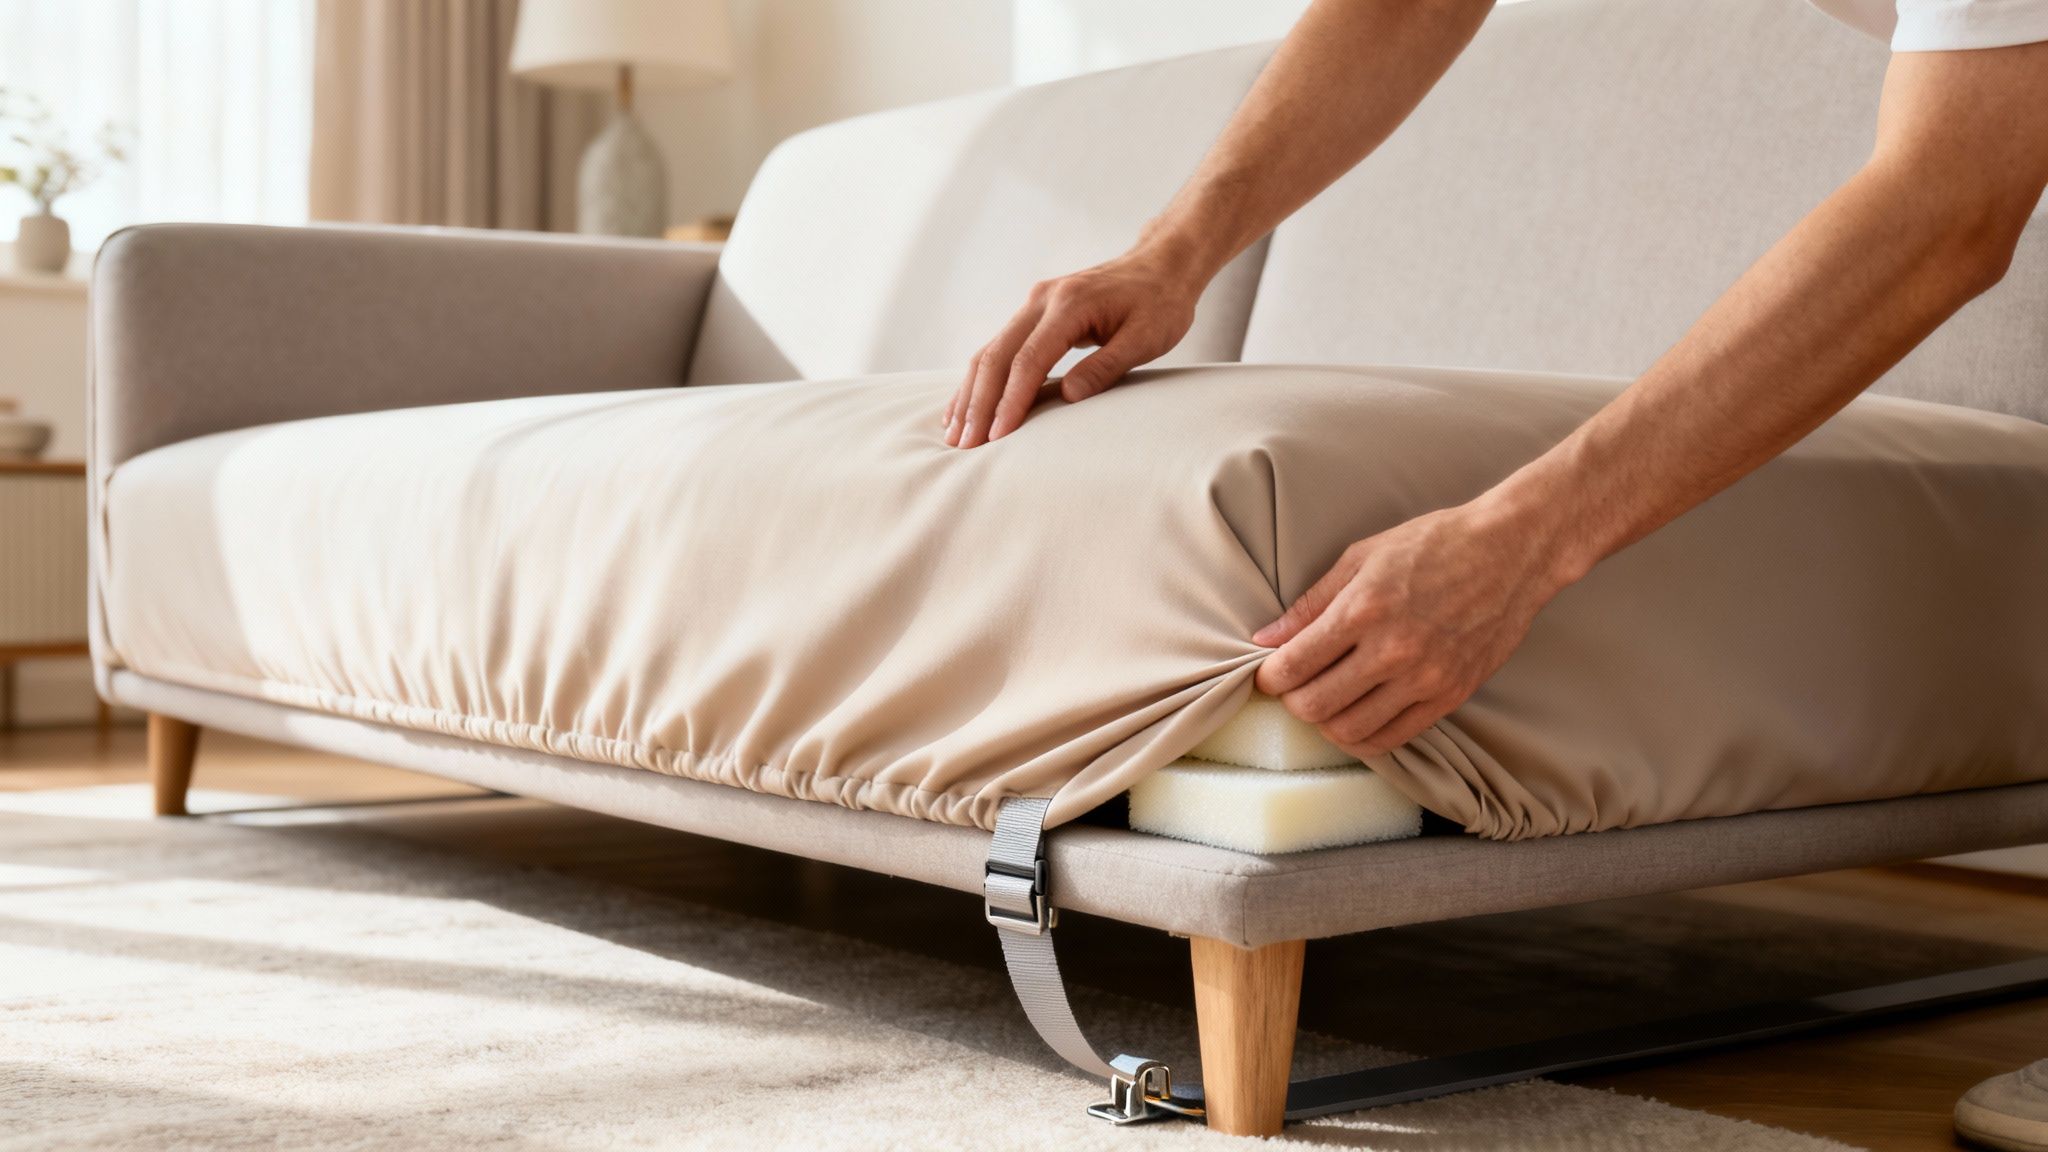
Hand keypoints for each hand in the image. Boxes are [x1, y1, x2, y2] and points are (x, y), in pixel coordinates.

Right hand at [944, 243, 1203, 448]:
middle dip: (978, 403)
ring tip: (955, 434)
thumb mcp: (1146, 338)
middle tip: (965, 445)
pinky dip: (980, 378)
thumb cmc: (1160, 303)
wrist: (1160, 265)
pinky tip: (965, 404)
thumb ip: (1106, 365)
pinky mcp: (1034, 312)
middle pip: (997, 356)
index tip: (997, 437)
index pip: (1029, 360)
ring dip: (971, 393)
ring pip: (990, 351)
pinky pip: (999, 347)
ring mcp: (1034, 303)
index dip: (1010, 401)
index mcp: (1069, 305)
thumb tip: (1068, 396)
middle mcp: (1042, 300)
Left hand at [1252, 501, 1571, 756]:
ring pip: (1350, 731)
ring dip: (1325, 723)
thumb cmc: (1435, 545)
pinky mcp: (1450, 696)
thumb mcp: (1363, 556)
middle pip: (1315, 706)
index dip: (1270, 677)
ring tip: (1327, 700)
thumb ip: (1312, 601)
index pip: (1294, 666)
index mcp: (1364, 609)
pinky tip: (1358, 715)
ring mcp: (1425, 678)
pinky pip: (1392, 738)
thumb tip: (1267, 636)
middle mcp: (1393, 650)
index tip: (1270, 673)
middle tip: (1294, 688)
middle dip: (1292, 702)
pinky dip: (1364, 736)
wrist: (1511, 552)